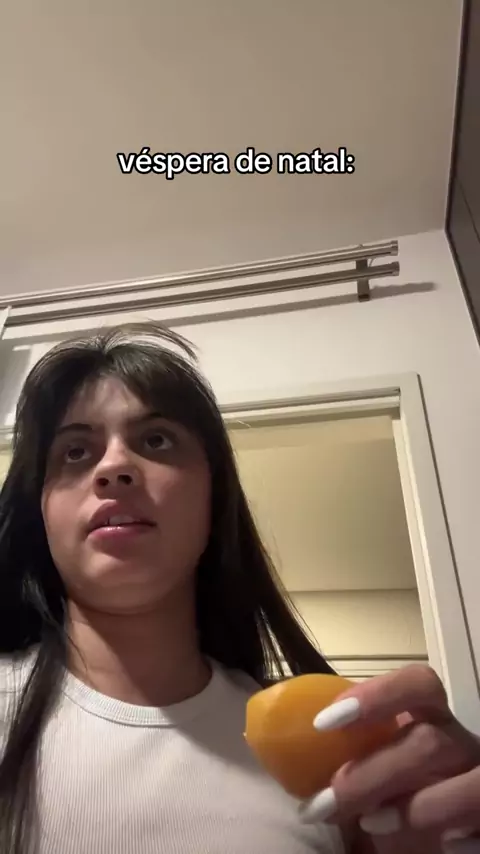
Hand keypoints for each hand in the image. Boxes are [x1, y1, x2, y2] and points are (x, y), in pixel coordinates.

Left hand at [300, 665, 479, 850]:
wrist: (422, 840)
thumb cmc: (388, 796)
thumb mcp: (360, 770)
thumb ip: (337, 752)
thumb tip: (268, 734)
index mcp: (428, 719)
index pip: (419, 684)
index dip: (377, 696)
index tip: (324, 722)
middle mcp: (459, 746)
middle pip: (431, 740)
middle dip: (374, 773)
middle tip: (327, 802)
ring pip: (471, 785)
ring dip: (419, 808)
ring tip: (374, 825)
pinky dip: (466, 837)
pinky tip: (441, 847)